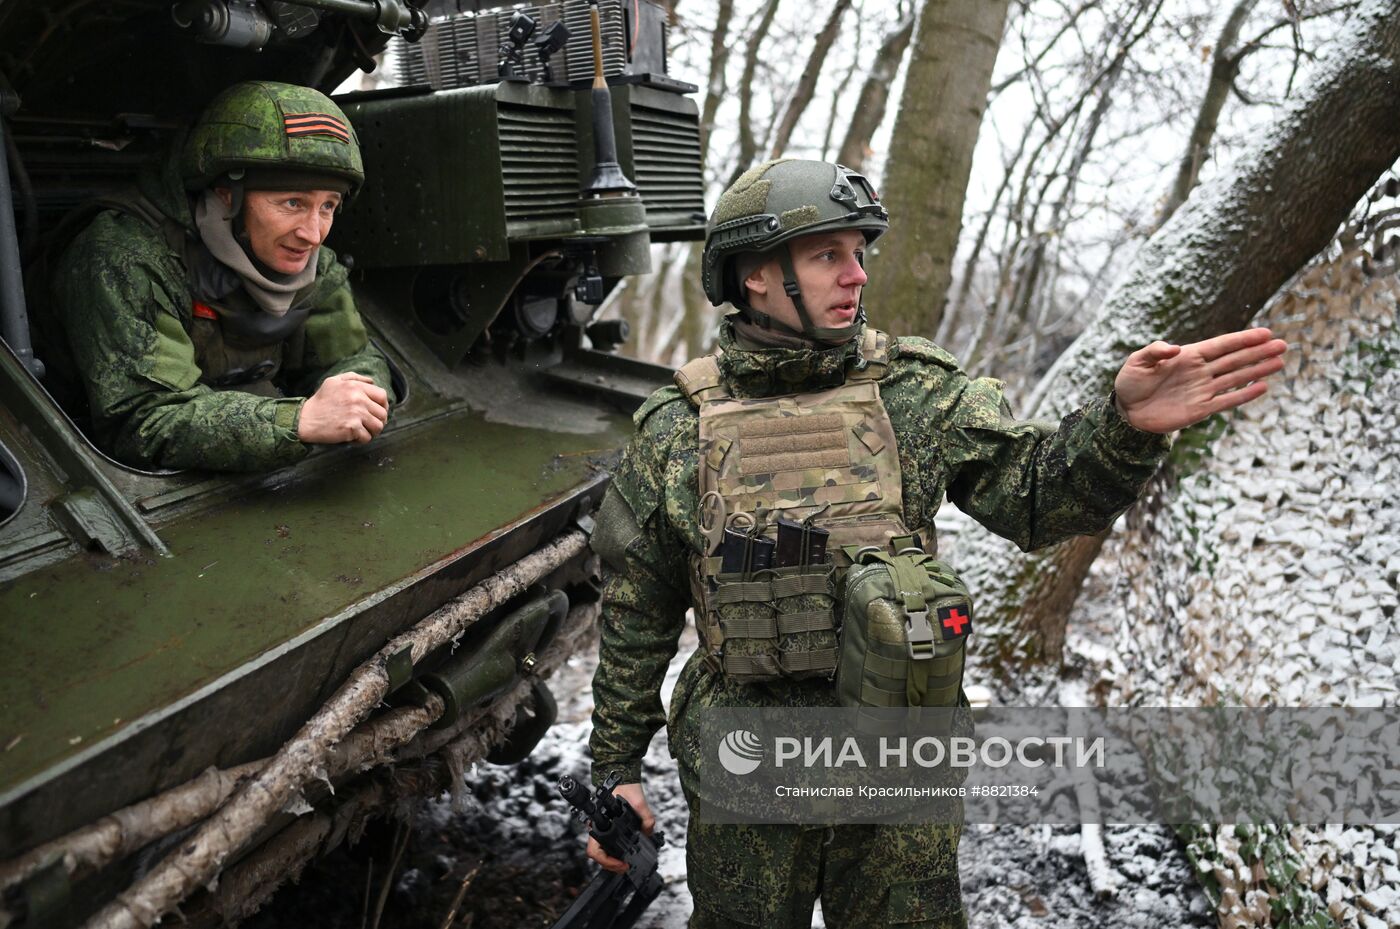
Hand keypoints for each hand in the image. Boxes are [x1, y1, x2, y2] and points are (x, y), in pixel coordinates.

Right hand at [297, 372, 389, 443]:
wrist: (305, 419)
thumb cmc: (319, 401)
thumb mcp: (333, 381)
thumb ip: (354, 378)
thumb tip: (372, 381)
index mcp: (355, 386)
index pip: (382, 396)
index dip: (383, 406)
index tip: (377, 412)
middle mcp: (358, 398)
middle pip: (383, 413)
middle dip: (378, 421)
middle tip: (368, 425)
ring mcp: (356, 413)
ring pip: (378, 426)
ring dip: (372, 432)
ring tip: (362, 431)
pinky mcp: (351, 427)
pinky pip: (367, 437)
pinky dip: (361, 440)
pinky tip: (352, 437)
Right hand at [585, 782, 654, 873]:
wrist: (623, 777)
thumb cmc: (625, 787)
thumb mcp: (639, 802)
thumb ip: (647, 819)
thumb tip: (648, 834)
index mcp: (599, 823)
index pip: (594, 851)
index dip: (607, 862)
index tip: (621, 863)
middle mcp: (598, 828)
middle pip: (598, 855)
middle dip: (611, 865)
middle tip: (625, 867)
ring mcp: (602, 828)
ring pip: (602, 852)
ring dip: (612, 861)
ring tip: (624, 864)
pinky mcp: (608, 828)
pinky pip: (607, 845)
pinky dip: (614, 853)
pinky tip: (624, 854)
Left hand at [1113, 328, 1287, 433]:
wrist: (1126, 412)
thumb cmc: (1131, 382)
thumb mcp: (1137, 362)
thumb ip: (1155, 351)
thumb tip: (1175, 349)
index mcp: (1188, 356)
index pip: (1221, 345)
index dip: (1243, 339)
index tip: (1265, 333)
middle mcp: (1200, 371)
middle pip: (1235, 359)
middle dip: (1258, 352)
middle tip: (1283, 345)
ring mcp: (1202, 390)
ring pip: (1236, 378)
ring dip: (1257, 370)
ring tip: (1279, 362)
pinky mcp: (1201, 409)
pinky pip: (1227, 401)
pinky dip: (1244, 395)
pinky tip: (1263, 387)